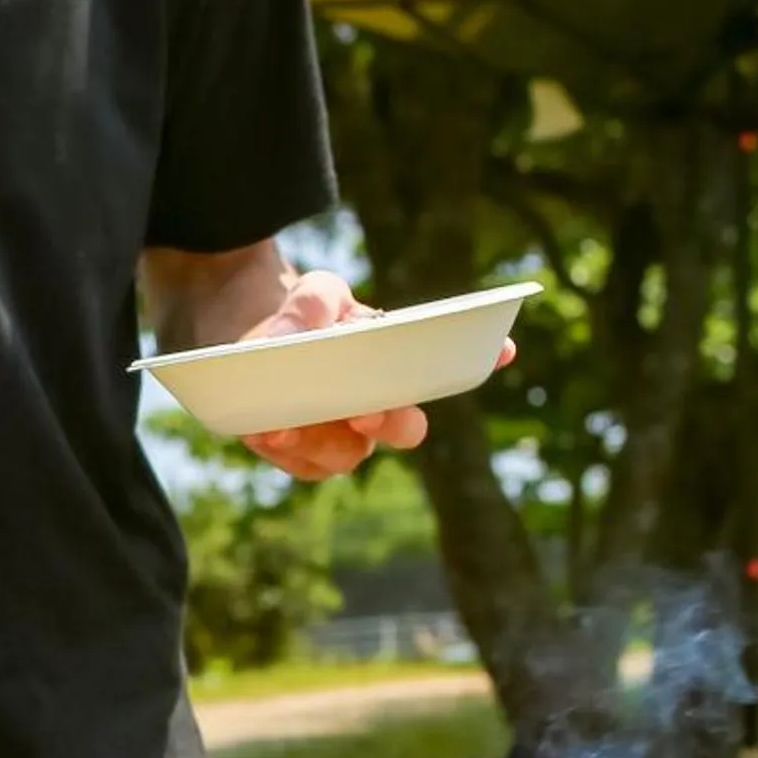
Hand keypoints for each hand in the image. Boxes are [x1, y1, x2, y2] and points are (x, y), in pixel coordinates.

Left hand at [236, 270, 514, 480]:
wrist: (255, 337)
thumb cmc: (305, 316)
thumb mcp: (313, 293)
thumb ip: (314, 302)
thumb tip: (292, 336)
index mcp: (398, 368)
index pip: (449, 370)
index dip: (485, 359)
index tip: (501, 348)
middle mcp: (379, 409)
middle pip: (405, 429)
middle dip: (392, 424)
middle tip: (368, 414)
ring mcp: (341, 436)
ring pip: (346, 455)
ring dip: (323, 442)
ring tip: (289, 424)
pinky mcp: (300, 454)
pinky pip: (300, 463)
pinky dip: (284, 449)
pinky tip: (265, 429)